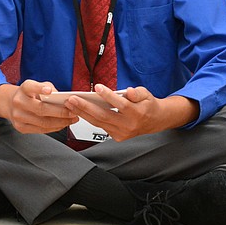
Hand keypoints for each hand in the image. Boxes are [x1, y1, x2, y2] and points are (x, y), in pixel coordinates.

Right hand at [0, 80, 78, 133]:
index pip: (30, 87)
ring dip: (60, 122)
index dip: (39, 88)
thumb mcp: (38, 86)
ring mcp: (18, 116)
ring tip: (71, 120)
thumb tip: (64, 100)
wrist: (11, 104)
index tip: (49, 90)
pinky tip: (62, 124)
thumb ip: (50, 90)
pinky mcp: (21, 127)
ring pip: (43, 122)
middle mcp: (18, 102)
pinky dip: (54, 128)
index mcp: (23, 89)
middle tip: (73, 112)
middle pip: (41, 109)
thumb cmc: (29, 94)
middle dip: (60, 112)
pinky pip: (41, 130)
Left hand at [63, 85, 198, 141]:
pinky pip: (100, 126)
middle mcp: (129, 125)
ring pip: (99, 123)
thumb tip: (128, 92)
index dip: (108, 96)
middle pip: (104, 116)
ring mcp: (122, 133)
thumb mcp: (146, 94)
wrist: (155, 121)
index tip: (98, 87)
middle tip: (72, 99)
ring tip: (71, 104)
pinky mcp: (117, 137)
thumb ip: (136, 93)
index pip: (120, 105)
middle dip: (86, 107)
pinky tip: (79, 111)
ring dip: (83, 113)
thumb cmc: (147, 105)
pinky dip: (89, 118)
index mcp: (137, 113)